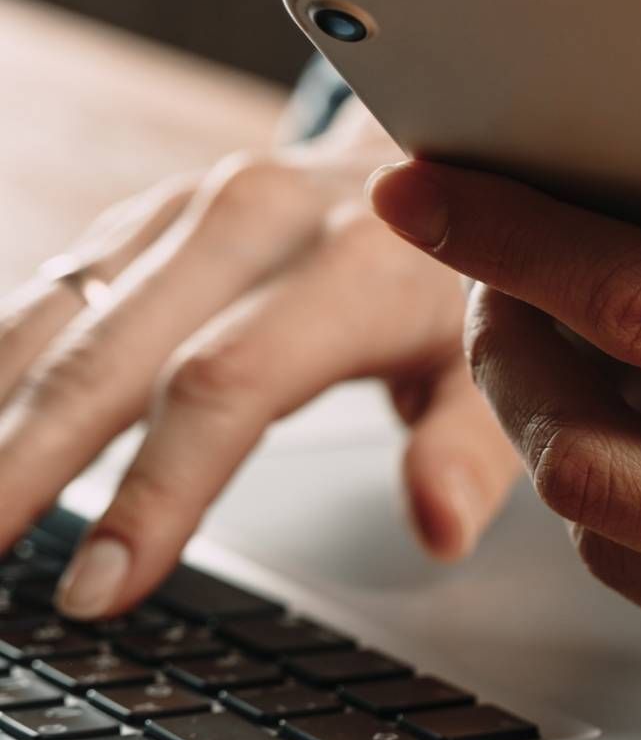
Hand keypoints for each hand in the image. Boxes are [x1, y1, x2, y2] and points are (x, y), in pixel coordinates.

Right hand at [4, 102, 517, 620]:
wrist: (430, 150)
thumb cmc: (459, 274)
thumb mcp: (493, 357)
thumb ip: (466, 446)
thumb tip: (437, 532)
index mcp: (349, 267)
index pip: (227, 386)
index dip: (156, 492)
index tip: (99, 589)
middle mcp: (255, 222)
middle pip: (113, 354)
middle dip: (25, 467)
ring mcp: (189, 208)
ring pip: (62, 316)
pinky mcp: (151, 215)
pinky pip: (56, 288)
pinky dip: (3, 359)